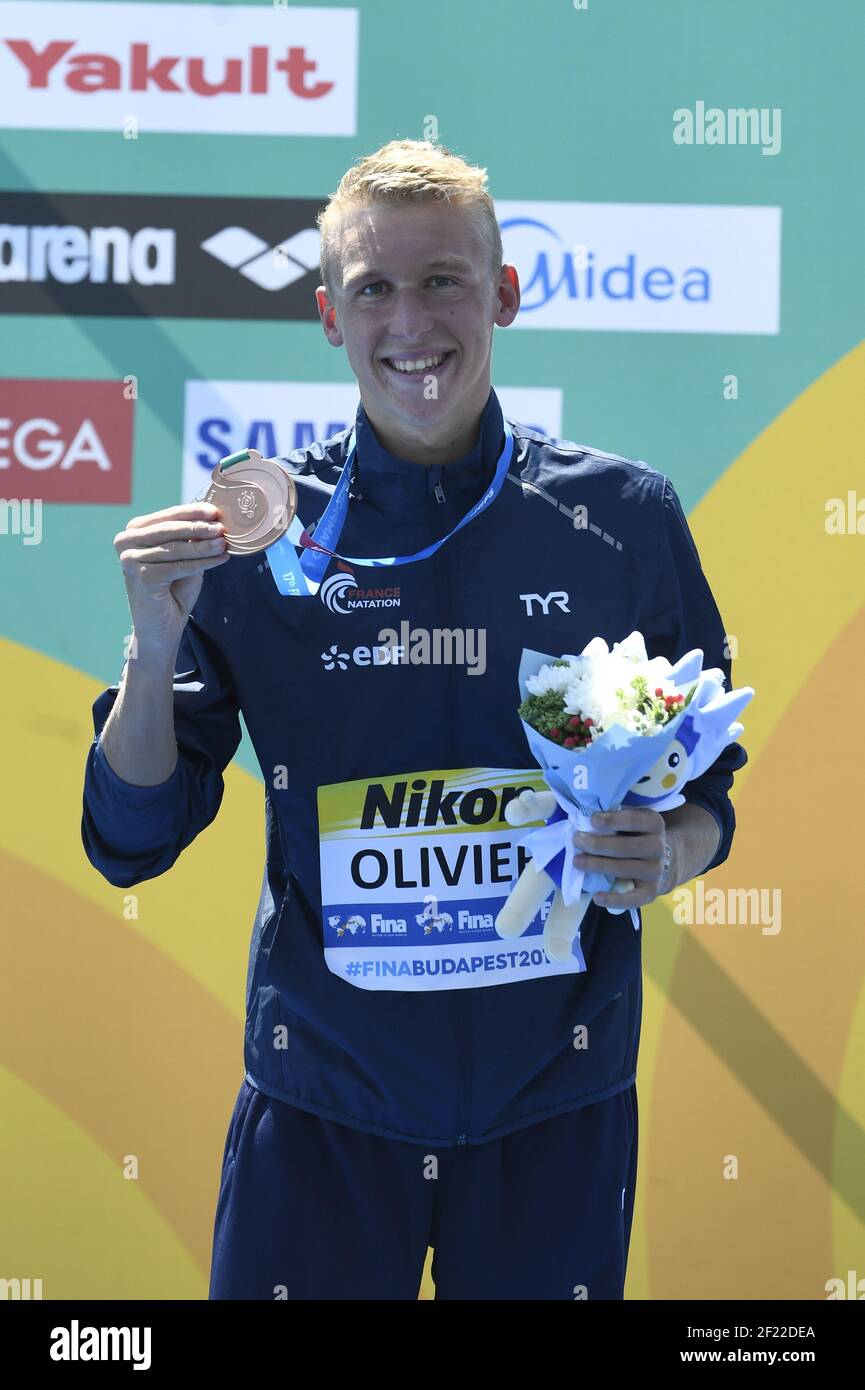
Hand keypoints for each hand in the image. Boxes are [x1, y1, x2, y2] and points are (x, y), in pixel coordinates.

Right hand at [113, 502, 229, 662]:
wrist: (161, 628)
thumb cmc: (173, 590)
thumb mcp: (184, 557)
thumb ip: (192, 538)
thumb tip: (214, 517)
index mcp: (134, 532)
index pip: (167, 516)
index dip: (193, 512)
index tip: (216, 510)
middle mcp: (126, 542)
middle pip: (169, 530)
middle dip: (199, 527)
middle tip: (222, 527)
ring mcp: (130, 560)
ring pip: (175, 548)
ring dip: (203, 545)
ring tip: (224, 542)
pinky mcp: (140, 577)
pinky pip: (178, 566)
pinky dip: (202, 562)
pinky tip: (220, 559)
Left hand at [572, 807, 671, 908]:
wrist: (663, 861)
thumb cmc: (635, 836)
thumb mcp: (631, 822)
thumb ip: (614, 820)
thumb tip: (583, 820)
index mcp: (654, 824)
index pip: (635, 820)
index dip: (614, 820)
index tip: (592, 820)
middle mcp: (658, 847)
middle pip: (627, 847)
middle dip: (599, 844)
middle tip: (577, 840)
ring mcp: (656, 871)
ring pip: (626, 869)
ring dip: (599, 866)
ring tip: (577, 861)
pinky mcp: (651, 892)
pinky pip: (634, 899)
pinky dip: (615, 900)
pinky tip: (597, 897)